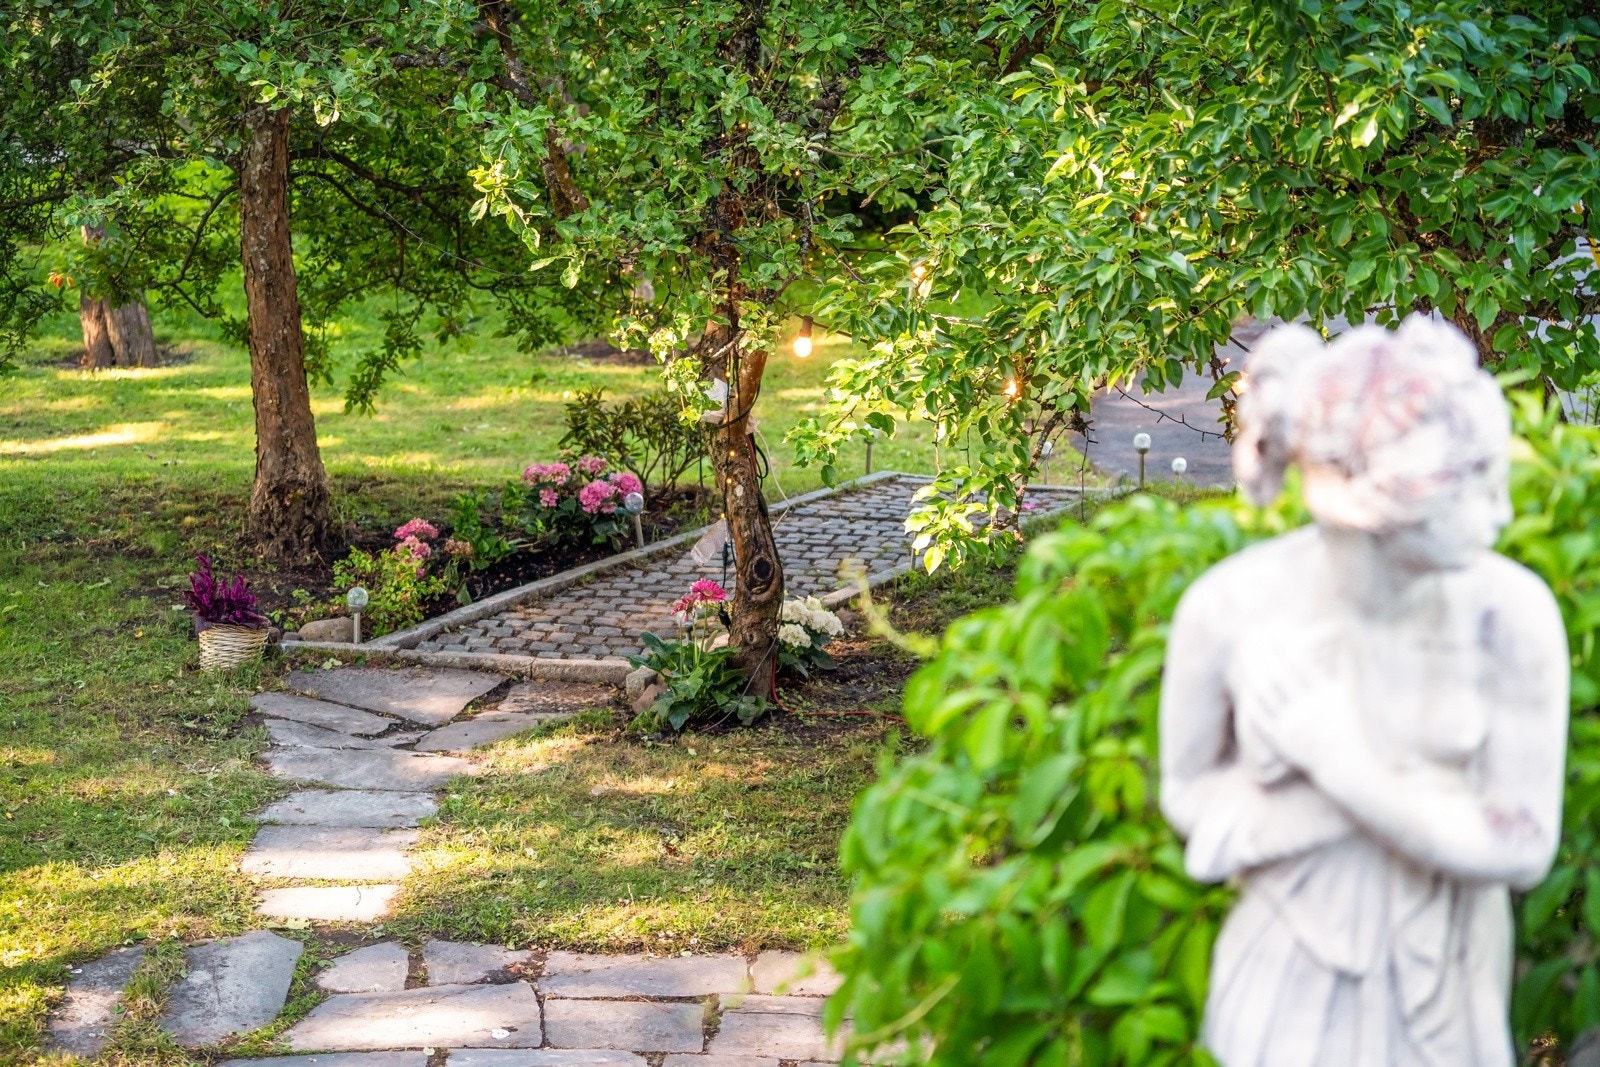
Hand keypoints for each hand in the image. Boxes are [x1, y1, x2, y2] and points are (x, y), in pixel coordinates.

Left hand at [1228, 623, 1360, 778]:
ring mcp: (1293, 725)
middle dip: (1264, 651)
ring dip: (1253, 669)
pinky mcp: (1281, 740)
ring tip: (1244, 650)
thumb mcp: (1349, 696)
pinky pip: (1260, 716)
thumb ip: (1343, 668)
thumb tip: (1344, 641)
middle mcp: (1309, 708)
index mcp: (1327, 694)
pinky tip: (1242, 681)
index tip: (1272, 625)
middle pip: (1279, 674)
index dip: (1283, 643)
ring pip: (1266, 693)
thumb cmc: (1348, 727)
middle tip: (1252, 630)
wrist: (1346, 767)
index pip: (1300, 663)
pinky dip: (1250, 698)